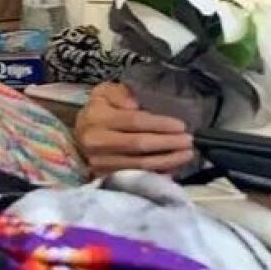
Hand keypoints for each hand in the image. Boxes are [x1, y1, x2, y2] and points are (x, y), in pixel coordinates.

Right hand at [75, 82, 194, 176]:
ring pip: (139, 164)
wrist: (80, 134)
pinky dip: (157, 174)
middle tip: (189, 141)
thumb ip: (120, 92)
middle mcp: (96, 143)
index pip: (134, 121)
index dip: (160, 124)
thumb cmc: (100, 110)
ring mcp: (99, 163)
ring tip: (187, 154)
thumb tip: (134, 103)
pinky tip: (173, 169)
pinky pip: (136, 178)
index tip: (181, 125)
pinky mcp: (104, 178)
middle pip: (139, 145)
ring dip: (167, 160)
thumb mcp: (105, 92)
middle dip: (168, 143)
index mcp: (97, 118)